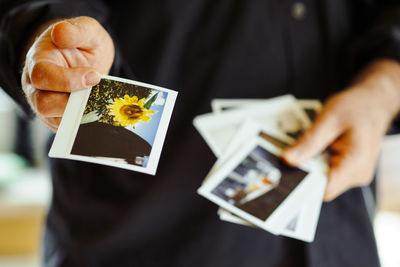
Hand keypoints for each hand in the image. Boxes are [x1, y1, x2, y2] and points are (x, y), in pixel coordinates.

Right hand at [21, 16, 114, 130]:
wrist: (89, 60)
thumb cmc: (84, 45)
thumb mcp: (88, 31)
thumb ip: (77, 30)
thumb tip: (60, 33)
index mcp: (39, 61)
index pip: (43, 77)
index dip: (68, 80)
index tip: (95, 76)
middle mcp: (37, 86)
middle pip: (44, 104)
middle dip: (73, 102)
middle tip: (96, 93)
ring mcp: (47, 104)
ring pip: (56, 120)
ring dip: (80, 115)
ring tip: (98, 103)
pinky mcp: (59, 119)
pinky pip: (68, 129)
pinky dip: (84, 124)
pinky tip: (98, 114)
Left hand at [283, 59, 399, 200]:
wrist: (374, 102)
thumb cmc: (357, 106)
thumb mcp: (328, 118)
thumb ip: (309, 141)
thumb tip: (288, 159)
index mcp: (356, 162)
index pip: (324, 189)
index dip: (303, 184)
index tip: (288, 173)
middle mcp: (358, 174)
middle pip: (321, 185)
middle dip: (306, 170)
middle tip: (299, 151)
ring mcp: (355, 174)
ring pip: (323, 180)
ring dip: (313, 165)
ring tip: (314, 145)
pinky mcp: (350, 171)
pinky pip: (328, 173)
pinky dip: (319, 162)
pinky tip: (320, 147)